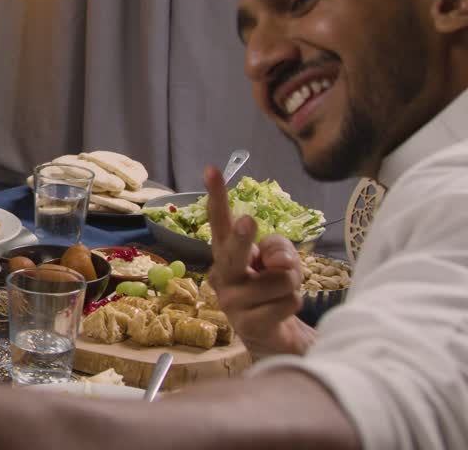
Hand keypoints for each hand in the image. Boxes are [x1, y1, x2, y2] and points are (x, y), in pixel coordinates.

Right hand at [203, 166, 314, 357]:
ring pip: (280, 277)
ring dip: (292, 283)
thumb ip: (279, 249)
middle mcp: (221, 276)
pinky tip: (281, 312)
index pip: (220, 221)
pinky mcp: (249, 325)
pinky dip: (294, 303)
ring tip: (281, 294)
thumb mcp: (280, 259)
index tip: (211, 169)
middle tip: (249, 222)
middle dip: (243, 237)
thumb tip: (277, 263)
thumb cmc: (274, 287)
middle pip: (234, 250)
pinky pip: (289, 301)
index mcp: (226, 254)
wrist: (274, 335)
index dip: (217, 195)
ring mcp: (232, 302)